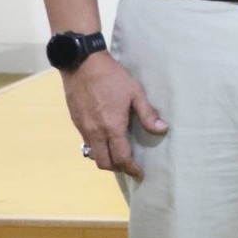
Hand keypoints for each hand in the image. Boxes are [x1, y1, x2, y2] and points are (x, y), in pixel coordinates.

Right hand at [62, 53, 165, 179]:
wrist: (82, 64)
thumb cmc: (112, 77)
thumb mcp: (135, 92)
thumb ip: (147, 113)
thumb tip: (161, 129)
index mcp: (112, 127)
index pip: (122, 157)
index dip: (132, 169)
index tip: (140, 173)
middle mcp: (95, 133)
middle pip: (105, 162)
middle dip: (118, 168)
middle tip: (130, 165)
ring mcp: (83, 128)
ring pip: (93, 155)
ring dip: (106, 159)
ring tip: (118, 154)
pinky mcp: (76, 122)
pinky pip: (86, 143)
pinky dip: (97, 148)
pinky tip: (105, 139)